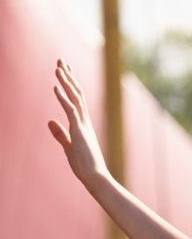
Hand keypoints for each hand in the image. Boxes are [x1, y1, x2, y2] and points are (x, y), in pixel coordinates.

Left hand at [47, 61, 108, 182]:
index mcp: (83, 124)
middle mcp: (84, 121)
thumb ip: (60, 133)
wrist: (96, 176)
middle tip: (62, 61)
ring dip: (66, 82)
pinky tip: (55, 87)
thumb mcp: (68, 146)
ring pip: (74, 98)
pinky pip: (70, 110)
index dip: (70, 84)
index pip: (76, 100)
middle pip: (76, 94)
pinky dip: (62, 97)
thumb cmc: (84, 165)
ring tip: (58, 68)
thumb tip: (49, 120)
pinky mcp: (79, 130)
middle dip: (68, 77)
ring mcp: (82, 125)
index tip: (65, 71)